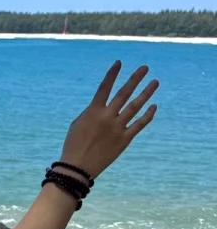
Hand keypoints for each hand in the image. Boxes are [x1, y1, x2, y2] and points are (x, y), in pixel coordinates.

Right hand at [59, 61, 158, 178]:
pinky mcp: (124, 140)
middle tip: (145, 68)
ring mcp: (117, 128)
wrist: (78, 166)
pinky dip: (147, 115)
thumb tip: (105, 106)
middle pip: (124, 93)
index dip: (112, 74)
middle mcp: (107, 117)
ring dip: (146, 93)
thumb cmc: (74, 144)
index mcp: (93, 111)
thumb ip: (92, 112)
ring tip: (155, 82)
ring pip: (135, 106)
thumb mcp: (78, 123)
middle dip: (135, 79)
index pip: (104, 87)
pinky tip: (154, 106)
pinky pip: (139, 125)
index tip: (119, 62)